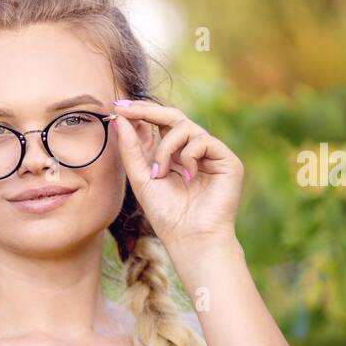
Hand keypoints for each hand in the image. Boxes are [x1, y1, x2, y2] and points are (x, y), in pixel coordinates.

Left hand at [110, 99, 243, 253]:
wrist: (189, 238)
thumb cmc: (166, 214)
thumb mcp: (141, 178)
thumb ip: (131, 150)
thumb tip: (120, 119)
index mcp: (176, 155)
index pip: (160, 125)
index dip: (141, 113)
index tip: (117, 107)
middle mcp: (195, 151)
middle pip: (174, 117)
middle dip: (148, 111)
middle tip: (125, 110)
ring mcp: (213, 155)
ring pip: (186, 128)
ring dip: (165, 148)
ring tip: (160, 173)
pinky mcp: (228, 161)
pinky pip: (203, 141)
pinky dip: (188, 156)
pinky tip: (187, 177)